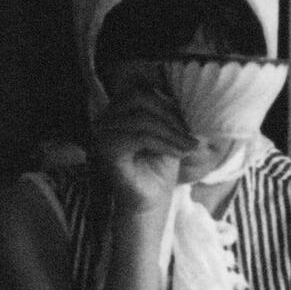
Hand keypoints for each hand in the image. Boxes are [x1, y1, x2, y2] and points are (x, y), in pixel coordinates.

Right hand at [90, 73, 196, 215]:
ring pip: (141, 118)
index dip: (166, 101)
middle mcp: (104, 118)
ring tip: (189, 147)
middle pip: (137, 97)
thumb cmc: (159, 166)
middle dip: (169, 114)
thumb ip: (169, 109)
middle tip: (188, 134)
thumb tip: (185, 89)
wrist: (150, 200)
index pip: (139, 88)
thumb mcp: (169, 131)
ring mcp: (102, 134)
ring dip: (171, 132)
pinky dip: (164, 143)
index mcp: (117, 110)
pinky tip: (179, 153)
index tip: (187, 122)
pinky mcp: (107, 150)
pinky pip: (139, 137)